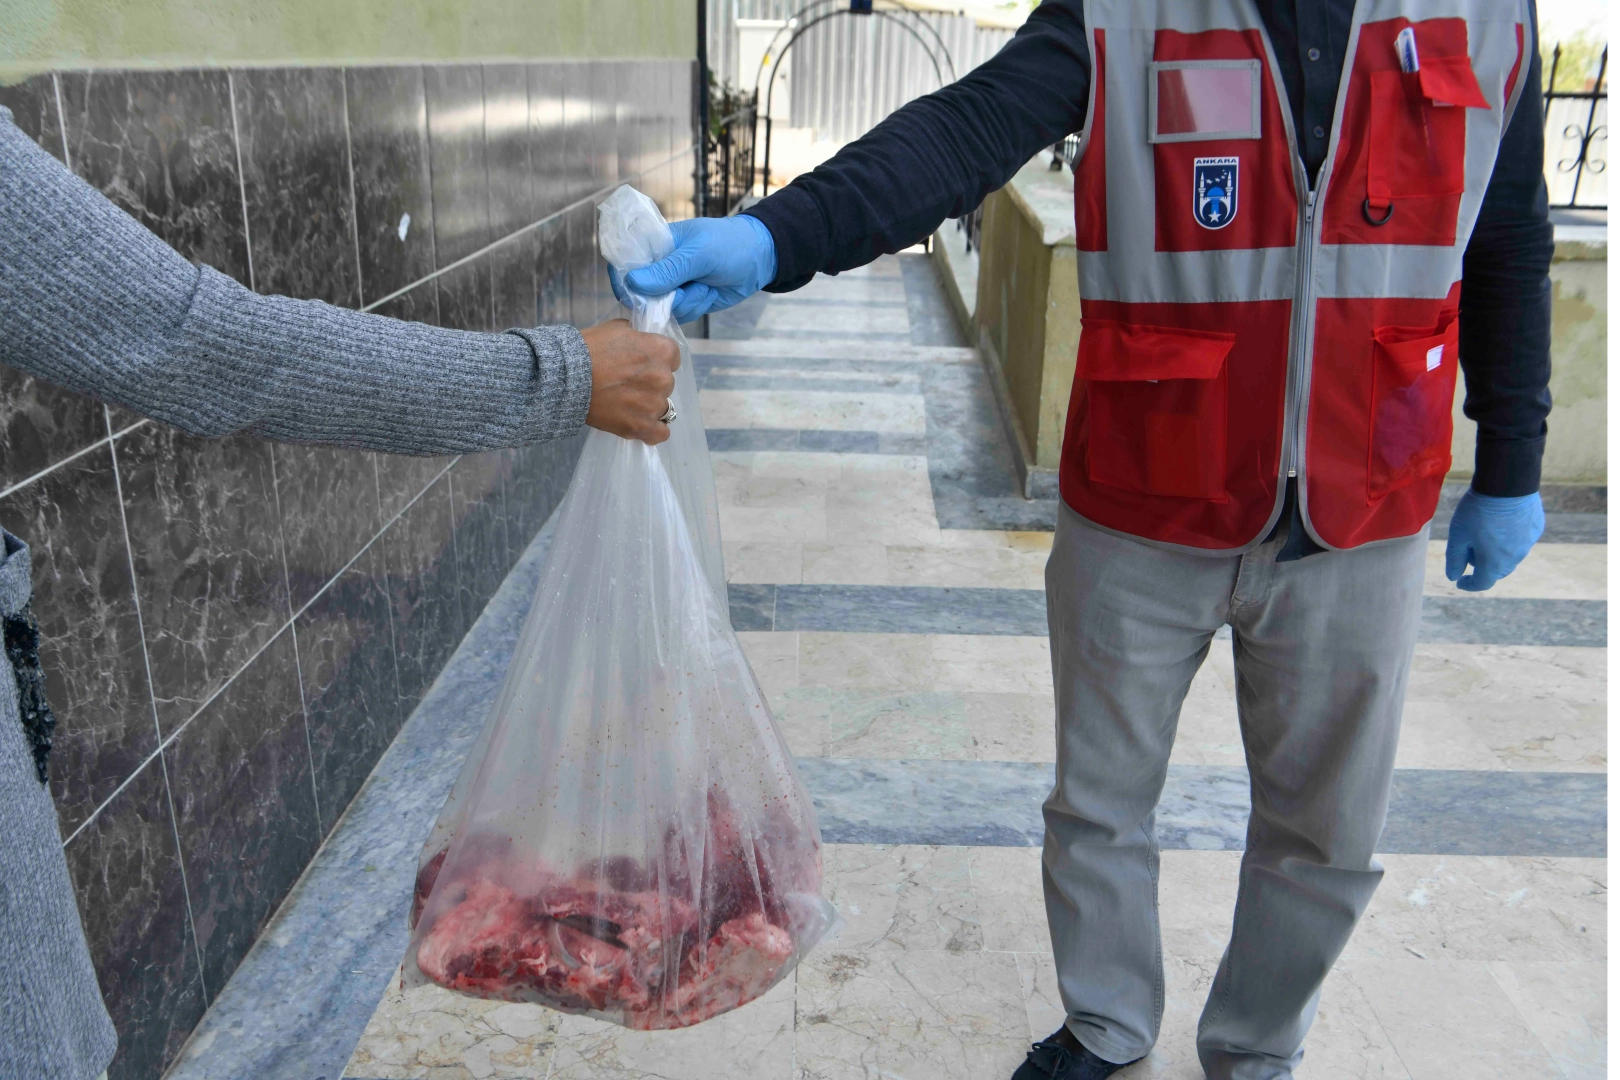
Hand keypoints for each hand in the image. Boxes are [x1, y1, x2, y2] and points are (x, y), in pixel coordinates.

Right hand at [581, 319, 679, 444]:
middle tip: (627, 383)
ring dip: (648, 405)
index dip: (656, 360)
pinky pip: (660, 433)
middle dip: (650, 382)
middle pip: (666, 383)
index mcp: (661, 351)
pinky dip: (652, 430)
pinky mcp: (641, 427)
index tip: (642, 364)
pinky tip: (640, 424)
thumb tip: (641, 342)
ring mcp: (654, 404)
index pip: (672, 357)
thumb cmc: (589, 349)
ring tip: (627, 403)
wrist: (566, 378)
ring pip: (662, 407)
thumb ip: (637, 336)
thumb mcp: (617, 328)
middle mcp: (663, 378)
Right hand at [618, 214, 776, 323]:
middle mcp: (660, 268)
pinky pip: (680, 315)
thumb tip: (633, 283)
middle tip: (687, 287)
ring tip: (705, 286)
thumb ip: (668, 270)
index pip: (626, 263)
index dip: (626, 280)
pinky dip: (695, 308)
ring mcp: (673, 287)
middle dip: (665, 297)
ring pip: (663, 308)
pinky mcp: (687, 302)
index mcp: (657, 246)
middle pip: (642, 294)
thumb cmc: (729, 245)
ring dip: (686, 302)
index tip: (637, 292)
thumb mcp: (699, 254)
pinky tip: (709, 294)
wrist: (760, 259)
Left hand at [1445, 489, 1544, 591]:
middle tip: (1468, 548)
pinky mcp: (1536, 527)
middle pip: (1497, 570)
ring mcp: (1529, 543)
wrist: (1508, 483)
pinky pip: (1521, 539)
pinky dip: (1509, 538)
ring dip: (1496, 552)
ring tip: (1483, 531)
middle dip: (1482, 566)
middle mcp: (1515, 557)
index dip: (1469, 584)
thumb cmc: (1478, 511)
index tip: (1460, 581)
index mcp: (1495, 563)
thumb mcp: (1458, 535)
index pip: (1482, 583)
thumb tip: (1453, 577)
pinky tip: (1501, 521)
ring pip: (1510, 555)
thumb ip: (1455, 558)